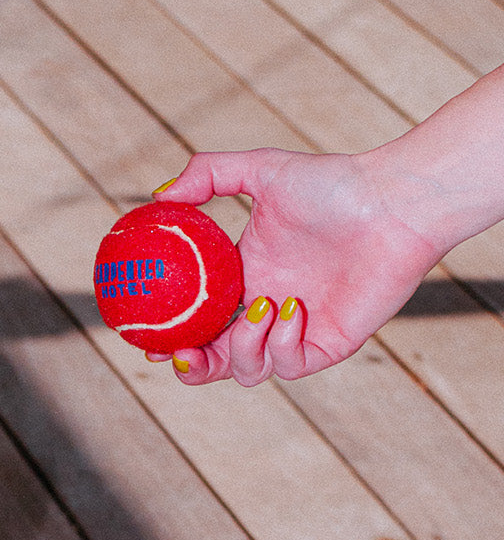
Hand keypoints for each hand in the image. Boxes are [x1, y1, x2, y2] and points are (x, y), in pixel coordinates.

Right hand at [149, 149, 445, 384]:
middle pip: (215, 361)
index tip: (146, 339)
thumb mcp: (262, 170)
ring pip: (247, 370)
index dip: (170, 337)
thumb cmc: (336, 184)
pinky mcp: (326, 346)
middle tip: (178, 353)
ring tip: (261, 304)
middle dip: (192, 367)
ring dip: (243, 347)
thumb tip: (159, 197)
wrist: (394, 202)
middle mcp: (266, 312)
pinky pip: (289, 365)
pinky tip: (291, 308)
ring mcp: (295, 333)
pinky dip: (281, 342)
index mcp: (245, 280)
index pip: (198, 323)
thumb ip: (207, 174)